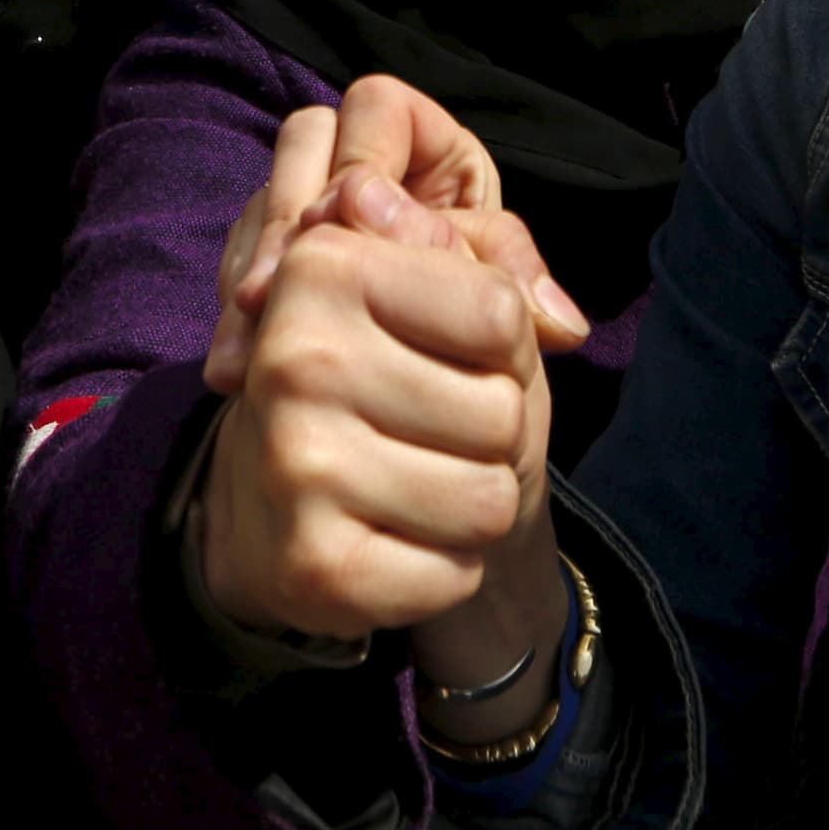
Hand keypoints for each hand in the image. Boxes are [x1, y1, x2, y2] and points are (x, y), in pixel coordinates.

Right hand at [196, 82, 582, 647]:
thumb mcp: (439, 290)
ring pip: (488, 498)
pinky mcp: (312, 564)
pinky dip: (447, 568)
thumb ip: (489, 255)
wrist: (281, 509)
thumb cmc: (387, 378)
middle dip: (490, 432)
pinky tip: (396, 543)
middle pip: (501, 413)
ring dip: (473, 502)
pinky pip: (456, 574)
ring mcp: (294, 466)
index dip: (503, 349)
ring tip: (417, 486)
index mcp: (321, 268)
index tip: (446, 356)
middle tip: (428, 433)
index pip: (500, 314)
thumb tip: (547, 306)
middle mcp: (293, 361)